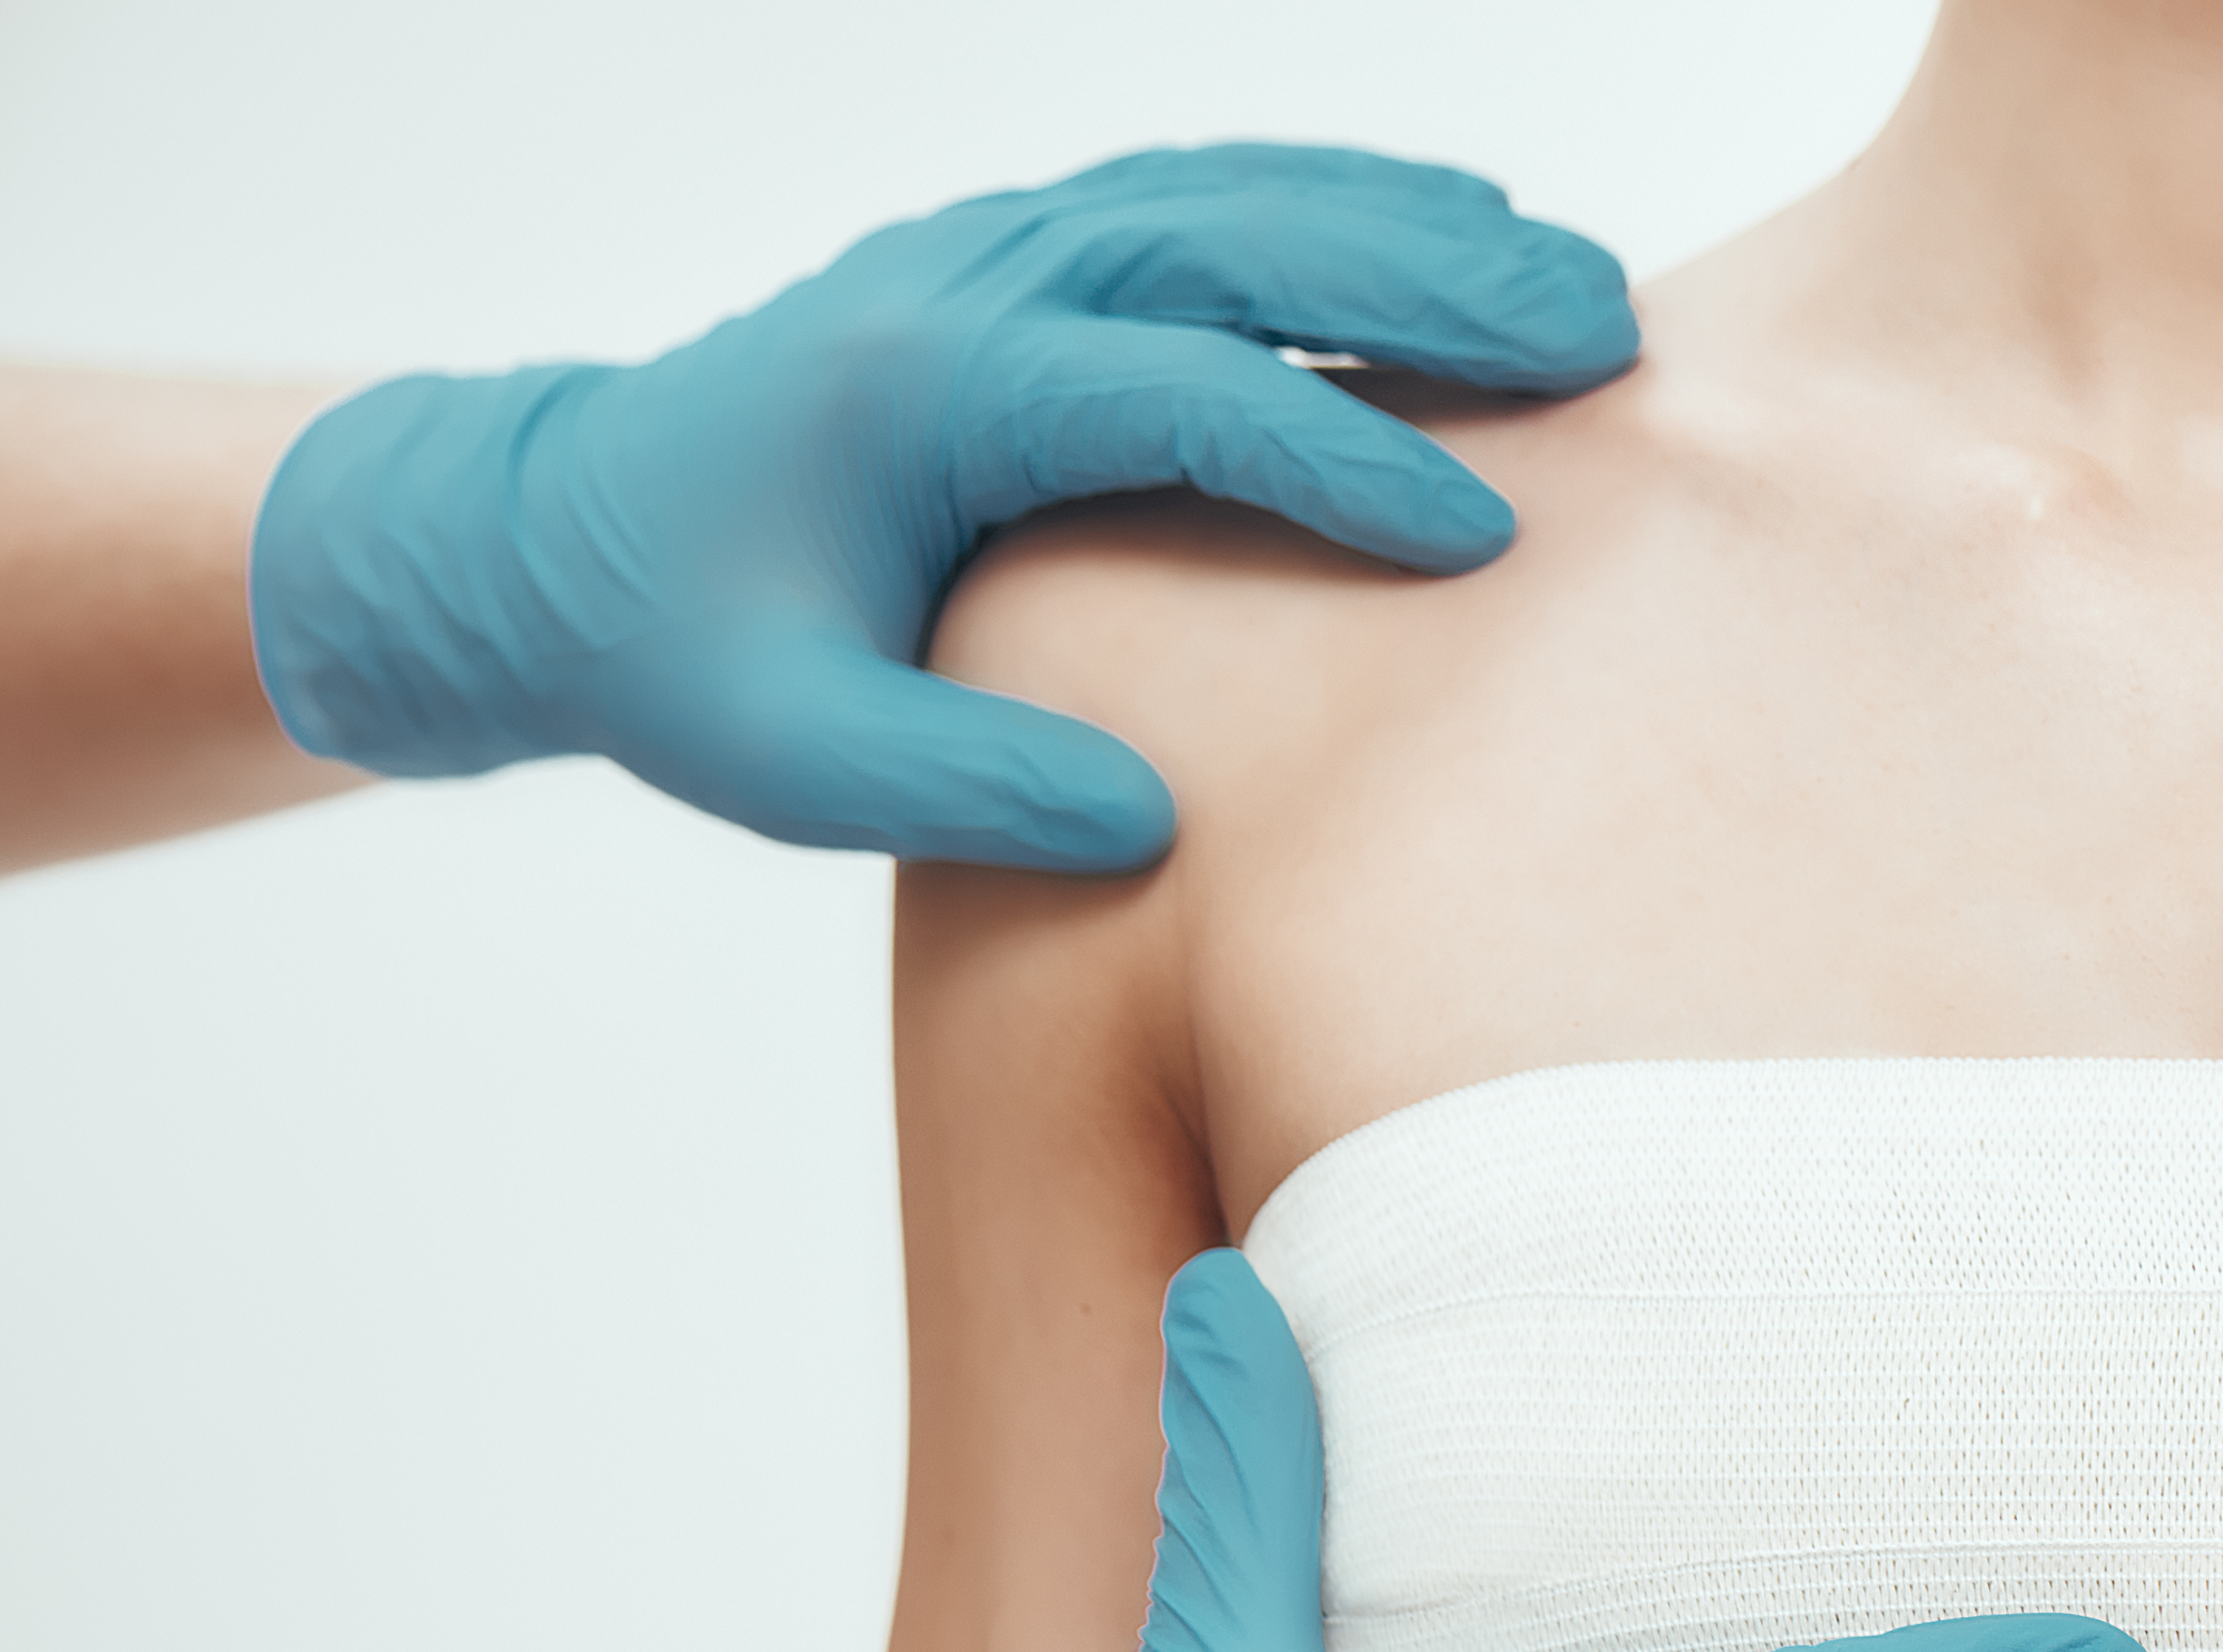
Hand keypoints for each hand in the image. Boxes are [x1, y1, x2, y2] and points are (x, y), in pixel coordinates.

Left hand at [243, 145, 1636, 870]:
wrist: (552, 534)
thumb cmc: (677, 655)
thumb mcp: (785, 760)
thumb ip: (963, 787)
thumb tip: (1151, 826)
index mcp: (927, 390)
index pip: (1177, 398)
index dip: (1340, 459)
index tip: (1482, 532)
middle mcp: (977, 280)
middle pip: (1242, 245)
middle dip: (1436, 289)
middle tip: (1608, 345)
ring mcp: (1005, 244)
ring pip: (1245, 196)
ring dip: (1419, 232)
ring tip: (1584, 291)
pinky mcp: (1033, 250)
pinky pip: (1215, 192)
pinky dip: (1350, 202)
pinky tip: (1469, 239)